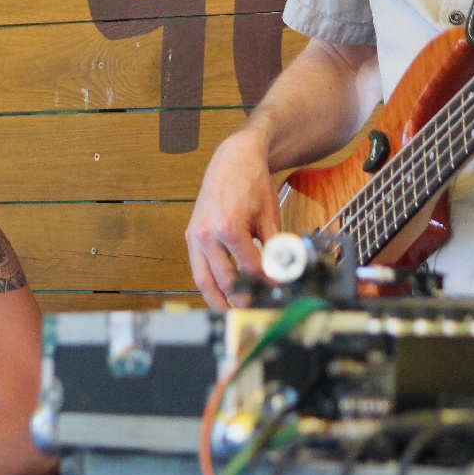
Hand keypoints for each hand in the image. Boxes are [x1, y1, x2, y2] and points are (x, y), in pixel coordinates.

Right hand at [185, 129, 281, 309]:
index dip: (265, 284)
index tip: (276, 293)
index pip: (249, 268)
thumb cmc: (251, 183)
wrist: (231, 160)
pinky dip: (208, 284)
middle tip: (255, 312)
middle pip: (223, 279)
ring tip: (231, 314)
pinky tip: (219, 294)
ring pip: (203, 279)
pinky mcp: (191, 236)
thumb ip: (275, 246)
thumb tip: (282, 270)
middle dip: (240, 300)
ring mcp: (195, 236)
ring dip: (217, 300)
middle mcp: (207, 234)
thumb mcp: (270, 216)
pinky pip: (198, 267)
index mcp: (229, 228)